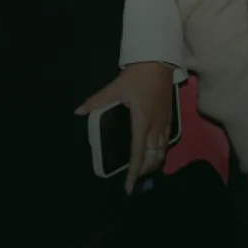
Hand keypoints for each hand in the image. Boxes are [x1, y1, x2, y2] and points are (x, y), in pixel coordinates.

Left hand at [75, 61, 174, 192]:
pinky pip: (166, 141)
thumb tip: (78, 111)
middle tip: (131, 179)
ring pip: (162, 152)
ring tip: (142, 170)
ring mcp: (164, 122)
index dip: (132, 173)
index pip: (137, 154)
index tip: (128, 187)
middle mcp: (156, 127)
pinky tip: (154, 153)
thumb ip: (96, 101)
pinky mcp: (169, 117)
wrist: (159, 60)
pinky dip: (160, 152)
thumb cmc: (138, 74)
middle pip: (152, 158)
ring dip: (152, 163)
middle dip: (142, 172)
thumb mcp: (115, 87)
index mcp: (142, 122)